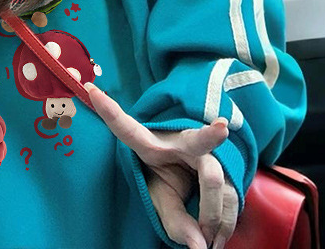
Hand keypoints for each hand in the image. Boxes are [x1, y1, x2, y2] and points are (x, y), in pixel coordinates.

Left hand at [84, 82, 238, 248]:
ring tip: (207, 243)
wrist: (196, 167)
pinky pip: (233, 196)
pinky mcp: (229, 164)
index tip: (92, 92)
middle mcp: (181, 141)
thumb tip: (199, 247)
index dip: (109, 111)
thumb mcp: (162, 197)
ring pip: (216, 183)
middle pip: (196, 144)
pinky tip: (216, 240)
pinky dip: (225, 223)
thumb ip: (176, 222)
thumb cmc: (168, 177)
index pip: (127, 128)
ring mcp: (207, 149)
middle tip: (217, 147)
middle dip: (208, 147)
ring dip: (213, 218)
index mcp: (150, 143)